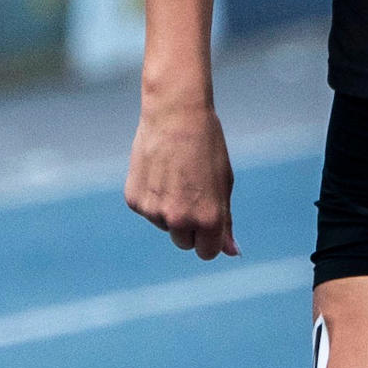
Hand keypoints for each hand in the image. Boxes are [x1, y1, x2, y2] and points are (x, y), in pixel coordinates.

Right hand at [125, 94, 237, 258]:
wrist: (174, 115)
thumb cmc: (206, 147)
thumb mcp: (223, 185)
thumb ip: (226, 222)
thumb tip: (232, 252)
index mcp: (208, 219)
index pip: (207, 252)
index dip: (208, 238)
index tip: (207, 220)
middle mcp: (180, 220)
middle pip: (184, 242)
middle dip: (189, 226)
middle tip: (191, 191)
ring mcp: (154, 212)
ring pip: (164, 225)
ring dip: (169, 209)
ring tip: (175, 175)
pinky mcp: (134, 201)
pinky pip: (147, 210)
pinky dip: (152, 196)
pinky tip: (158, 171)